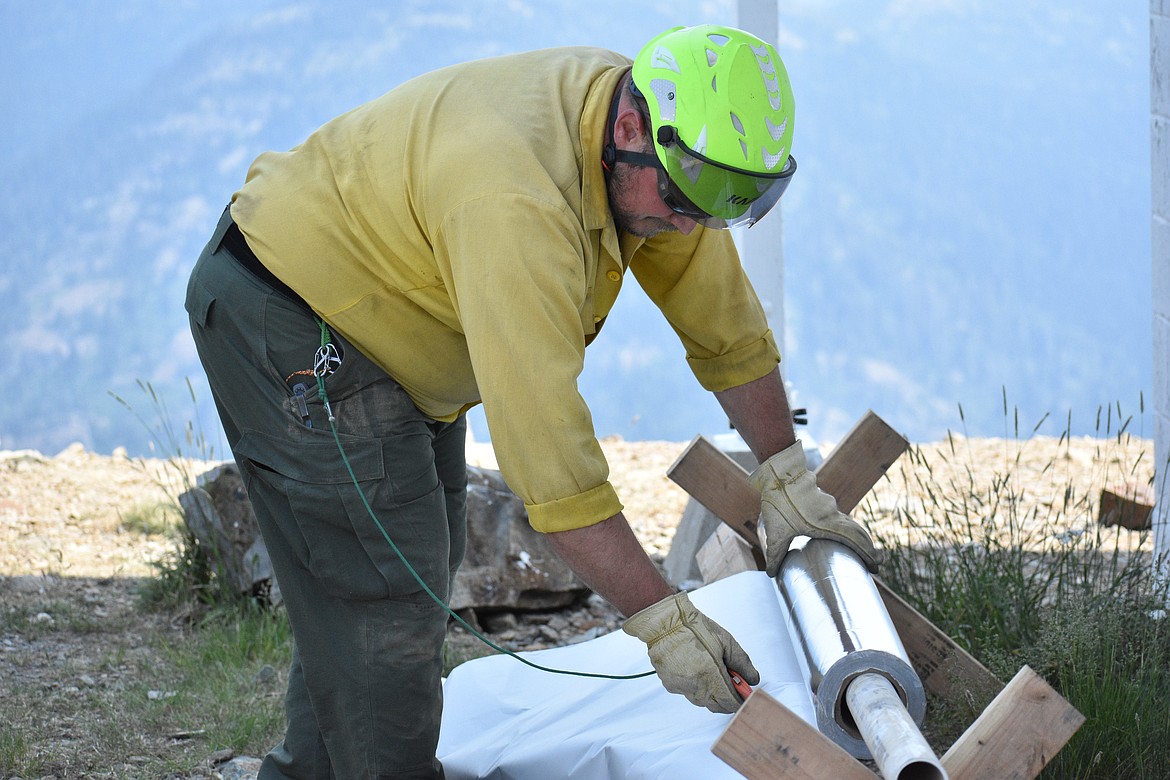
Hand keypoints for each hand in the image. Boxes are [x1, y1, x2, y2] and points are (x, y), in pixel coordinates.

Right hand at [623, 591, 758, 712]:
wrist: (665, 623)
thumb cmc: (693, 628)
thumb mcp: (726, 641)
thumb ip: (742, 663)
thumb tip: (752, 678)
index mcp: (712, 677)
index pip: (731, 703)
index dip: (740, 700)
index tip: (744, 694)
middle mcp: (696, 687)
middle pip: (717, 706)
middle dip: (726, 698)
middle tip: (730, 682)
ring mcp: (682, 688)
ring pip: (702, 701)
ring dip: (710, 693)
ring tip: (711, 670)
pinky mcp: (670, 685)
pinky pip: (687, 692)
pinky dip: (695, 686)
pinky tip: (695, 669)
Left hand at [750, 440, 882, 575]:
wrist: (780, 474)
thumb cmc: (778, 503)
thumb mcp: (776, 532)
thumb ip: (775, 553)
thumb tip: (771, 573)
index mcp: (826, 525)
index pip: (854, 541)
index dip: (868, 554)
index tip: (877, 565)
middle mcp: (832, 515)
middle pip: (858, 533)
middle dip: (869, 548)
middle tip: (877, 562)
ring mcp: (829, 506)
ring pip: (850, 523)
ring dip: (859, 537)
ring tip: (864, 549)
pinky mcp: (823, 500)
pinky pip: (841, 516)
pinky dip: (848, 527)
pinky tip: (844, 532)